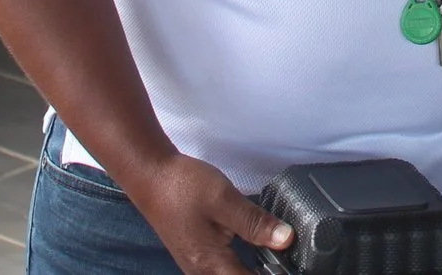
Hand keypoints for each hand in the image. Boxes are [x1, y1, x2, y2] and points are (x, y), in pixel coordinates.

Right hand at [128, 150, 292, 274]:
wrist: (151, 176)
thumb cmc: (182, 186)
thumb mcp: (224, 200)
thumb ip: (256, 222)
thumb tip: (286, 239)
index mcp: (211, 264)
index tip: (291, 268)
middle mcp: (202, 272)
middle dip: (265, 272)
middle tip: (286, 262)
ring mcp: (197, 266)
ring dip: (252, 270)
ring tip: (276, 258)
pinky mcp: (196, 256)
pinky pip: (223, 270)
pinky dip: (242, 266)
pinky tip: (257, 252)